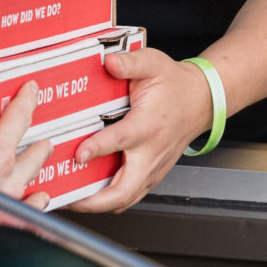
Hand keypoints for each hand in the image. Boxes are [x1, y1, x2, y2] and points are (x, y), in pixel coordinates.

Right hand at [0, 55, 51, 197]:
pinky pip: (24, 216)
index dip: (25, 102)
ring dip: (35, 172)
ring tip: (39, 164)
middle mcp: (4, 183)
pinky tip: (34, 202)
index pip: (18, 120)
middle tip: (43, 137)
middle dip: (37, 144)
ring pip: (29, 186)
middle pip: (31, 156)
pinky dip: (32, 206)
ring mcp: (1, 208)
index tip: (31, 90)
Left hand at [57, 47, 210, 213]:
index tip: (78, 154)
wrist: (200, 101)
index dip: (98, 148)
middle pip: (123, 190)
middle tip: (66, 199)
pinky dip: (107, 201)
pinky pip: (129, 196)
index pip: (121, 141)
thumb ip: (130, 63)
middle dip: (93, 201)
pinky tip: (87, 195)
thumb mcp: (153, 64)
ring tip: (68, 202)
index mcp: (148, 125)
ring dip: (97, 205)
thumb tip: (108, 61)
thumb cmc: (175, 85)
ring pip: (125, 199)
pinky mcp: (151, 176)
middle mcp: (150, 153)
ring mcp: (152, 168)